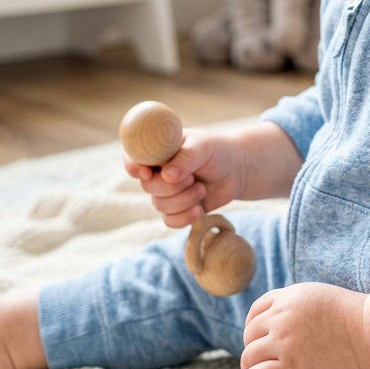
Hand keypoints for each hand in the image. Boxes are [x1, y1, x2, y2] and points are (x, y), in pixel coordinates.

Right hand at [123, 128, 245, 227]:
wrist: (236, 170)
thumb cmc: (217, 151)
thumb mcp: (203, 147)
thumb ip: (186, 158)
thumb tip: (167, 176)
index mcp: (159, 150)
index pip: (133, 156)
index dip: (133, 166)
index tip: (146, 173)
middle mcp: (158, 171)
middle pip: (148, 186)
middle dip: (172, 186)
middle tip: (193, 178)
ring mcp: (166, 192)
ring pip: (160, 205)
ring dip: (184, 200)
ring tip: (202, 189)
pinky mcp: (176, 210)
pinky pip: (169, 221)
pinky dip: (185, 217)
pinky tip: (200, 209)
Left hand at [239, 282, 369, 368]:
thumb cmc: (357, 317)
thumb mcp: (321, 297)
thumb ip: (297, 304)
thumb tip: (281, 317)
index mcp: (290, 297)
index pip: (256, 310)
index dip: (253, 326)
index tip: (258, 338)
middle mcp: (283, 317)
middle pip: (250, 334)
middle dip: (253, 346)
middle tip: (262, 359)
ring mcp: (285, 343)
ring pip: (248, 357)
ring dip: (250, 366)